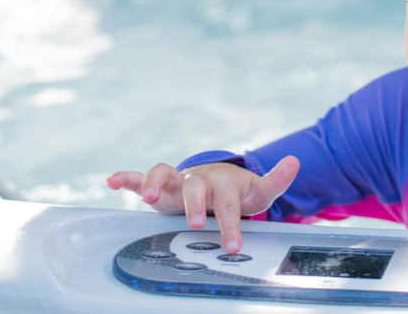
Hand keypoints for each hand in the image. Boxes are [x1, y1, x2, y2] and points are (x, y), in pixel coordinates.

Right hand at [106, 156, 298, 252]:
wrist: (219, 179)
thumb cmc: (239, 190)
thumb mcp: (261, 189)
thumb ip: (276, 179)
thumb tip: (296, 161)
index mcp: (224, 184)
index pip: (228, 205)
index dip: (231, 225)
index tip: (233, 246)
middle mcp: (200, 179)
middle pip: (196, 187)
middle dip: (195, 206)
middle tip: (197, 225)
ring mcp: (179, 180)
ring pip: (164, 174)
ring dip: (155, 183)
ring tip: (149, 199)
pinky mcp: (162, 184)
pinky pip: (141, 177)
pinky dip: (127, 178)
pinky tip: (111, 182)